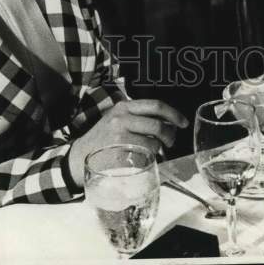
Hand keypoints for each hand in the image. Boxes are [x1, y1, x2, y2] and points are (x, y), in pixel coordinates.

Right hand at [67, 99, 187, 187]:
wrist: (80, 155)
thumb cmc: (103, 137)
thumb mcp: (117, 118)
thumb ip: (137, 115)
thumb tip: (167, 122)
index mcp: (124, 106)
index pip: (155, 105)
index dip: (174, 114)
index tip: (183, 122)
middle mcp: (122, 118)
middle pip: (158, 125)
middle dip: (170, 135)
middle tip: (171, 141)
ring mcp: (120, 137)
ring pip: (153, 143)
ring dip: (158, 149)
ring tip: (152, 151)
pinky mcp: (119, 154)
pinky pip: (144, 157)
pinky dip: (148, 159)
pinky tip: (142, 159)